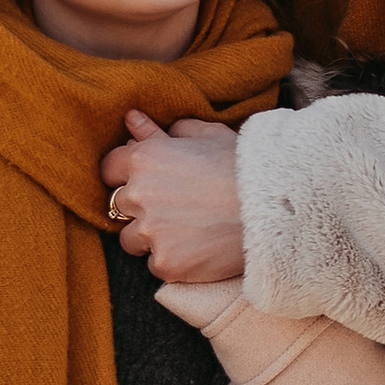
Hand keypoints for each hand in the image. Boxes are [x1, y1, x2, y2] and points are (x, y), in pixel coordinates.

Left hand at [100, 110, 246, 284]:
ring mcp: (150, 232)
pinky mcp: (165, 263)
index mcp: (144, 158)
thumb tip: (132, 120)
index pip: (109, 169)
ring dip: (151, 238)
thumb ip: (164, 130)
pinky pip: (156, 265)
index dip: (126, 176)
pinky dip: (173, 261)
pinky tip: (199, 249)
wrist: (275, 209)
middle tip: (177, 209)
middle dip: (140, 208)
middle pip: (118, 206)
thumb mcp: (206, 136)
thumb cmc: (244, 166)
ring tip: (188, 231)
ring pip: (132, 240)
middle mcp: (139, 194)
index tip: (147, 184)